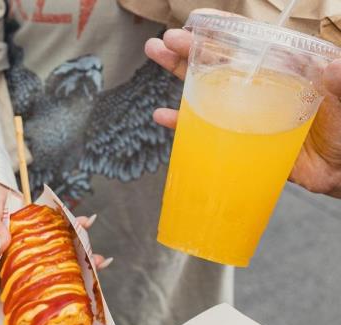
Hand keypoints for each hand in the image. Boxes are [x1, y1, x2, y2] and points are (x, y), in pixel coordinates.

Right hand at [0, 178, 109, 321]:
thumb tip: (0, 246)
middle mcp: (3, 269)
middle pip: (21, 293)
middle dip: (44, 302)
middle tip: (66, 312)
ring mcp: (22, 260)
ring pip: (45, 273)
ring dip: (72, 270)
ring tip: (95, 265)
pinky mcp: (36, 247)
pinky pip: (55, 250)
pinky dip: (75, 244)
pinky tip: (90, 238)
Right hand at [145, 29, 340, 197]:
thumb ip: (339, 82)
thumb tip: (331, 65)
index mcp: (281, 75)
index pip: (247, 49)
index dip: (220, 34)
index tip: (194, 23)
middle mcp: (258, 93)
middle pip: (217, 68)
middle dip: (188, 52)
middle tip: (160, 43)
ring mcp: (246, 120)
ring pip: (206, 96)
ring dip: (179, 79)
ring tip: (157, 60)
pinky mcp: (239, 146)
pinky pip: (205, 135)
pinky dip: (183, 127)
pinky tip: (164, 117)